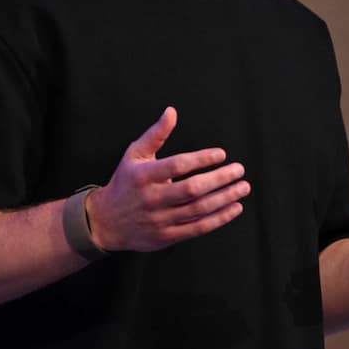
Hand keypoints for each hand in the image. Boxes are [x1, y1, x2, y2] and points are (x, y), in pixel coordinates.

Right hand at [86, 106, 249, 251]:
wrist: (105, 221)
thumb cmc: (125, 182)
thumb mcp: (134, 155)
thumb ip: (155, 134)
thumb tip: (172, 111)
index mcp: (143, 175)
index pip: (177, 166)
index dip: (201, 159)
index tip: (221, 154)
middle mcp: (151, 198)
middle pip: (191, 189)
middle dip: (219, 179)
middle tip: (239, 170)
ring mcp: (159, 220)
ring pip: (198, 210)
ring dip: (224, 198)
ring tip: (242, 187)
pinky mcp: (166, 237)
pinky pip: (197, 228)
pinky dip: (219, 219)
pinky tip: (234, 207)